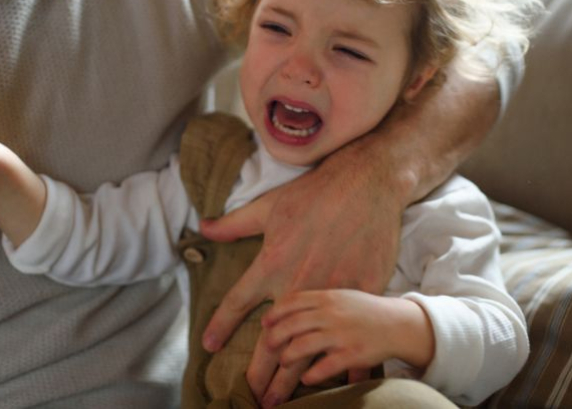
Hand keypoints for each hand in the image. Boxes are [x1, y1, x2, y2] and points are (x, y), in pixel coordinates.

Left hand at [199, 139, 406, 399]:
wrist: (367, 185)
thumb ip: (235, 223)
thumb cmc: (316, 192)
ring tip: (278, 401)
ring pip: (304, 349)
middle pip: (270, 342)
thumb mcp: (270, 205)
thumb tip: (203, 227)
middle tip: (248, 397)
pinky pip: (344, 338)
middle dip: (257, 375)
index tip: (208, 347)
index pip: (236, 303)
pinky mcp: (358, 294)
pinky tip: (327, 386)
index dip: (220, 327)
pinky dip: (335, 366)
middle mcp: (296, 285)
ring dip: (288, 381)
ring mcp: (329, 294)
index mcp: (271, 264)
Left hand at [262, 290, 433, 385]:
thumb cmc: (364, 310)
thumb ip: (316, 300)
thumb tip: (283, 307)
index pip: (292, 301)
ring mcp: (341, 334)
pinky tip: (307, 379)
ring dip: (288, 358)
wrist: (397, 324)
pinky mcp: (352, 354)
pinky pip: (324, 367)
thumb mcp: (341, 296)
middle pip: (292, 325)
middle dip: (274, 338)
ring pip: (302, 346)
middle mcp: (332, 313)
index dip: (275, 313)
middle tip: (268, 348)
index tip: (265, 322)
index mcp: (328, 297)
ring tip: (285, 364)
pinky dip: (311, 375)